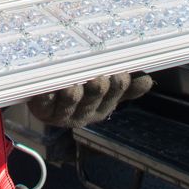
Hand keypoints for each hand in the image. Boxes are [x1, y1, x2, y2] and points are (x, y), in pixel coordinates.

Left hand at [25, 72, 152, 127]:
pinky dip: (47, 93)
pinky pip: (44, 101)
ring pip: (71, 100)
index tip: (120, 74)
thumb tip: (147, 80)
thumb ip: (125, 88)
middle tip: (100, 77)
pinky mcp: (41, 108)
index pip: (114, 96)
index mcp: (101, 108)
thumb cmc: (79, 92)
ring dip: (74, 93)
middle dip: (98, 89)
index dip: (118, 87)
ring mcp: (61, 112)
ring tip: (74, 85)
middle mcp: (83, 113)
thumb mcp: (104, 93)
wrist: (44, 100)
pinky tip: (48, 86)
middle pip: (93, 99)